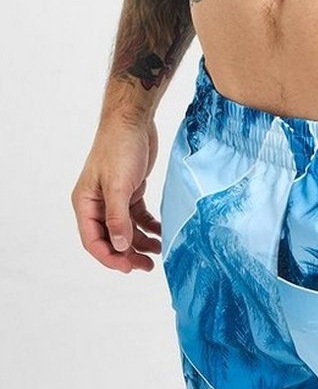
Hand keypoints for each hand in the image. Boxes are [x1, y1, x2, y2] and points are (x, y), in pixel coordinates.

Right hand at [71, 116, 161, 273]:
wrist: (133, 121)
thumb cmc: (119, 148)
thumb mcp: (118, 186)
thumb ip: (117, 218)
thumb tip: (118, 246)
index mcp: (85, 203)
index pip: (93, 241)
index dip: (110, 258)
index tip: (129, 267)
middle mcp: (97, 204)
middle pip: (110, 240)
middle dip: (127, 255)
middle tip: (147, 266)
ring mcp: (113, 199)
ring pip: (126, 231)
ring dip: (140, 244)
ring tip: (158, 252)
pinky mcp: (129, 193)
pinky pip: (138, 219)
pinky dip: (149, 228)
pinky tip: (161, 233)